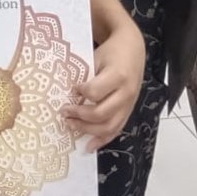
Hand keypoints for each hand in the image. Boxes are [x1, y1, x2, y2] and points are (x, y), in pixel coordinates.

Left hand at [64, 20, 144, 152]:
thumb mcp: (97, 56)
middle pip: (101, 113)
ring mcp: (129, 105)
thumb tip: (65, 91)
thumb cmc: (111, 52)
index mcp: (117, 76)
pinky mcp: (129, 111)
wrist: (132, 49)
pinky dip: (103, 140)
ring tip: (70, 126)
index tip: (71, 90)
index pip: (95, 92)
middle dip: (80, 115)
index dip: (80, 93)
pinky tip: (90, 145)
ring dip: (88, 130)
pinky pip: (117, 129)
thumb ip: (85, 73)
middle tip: (64, 112)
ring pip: (109, 126)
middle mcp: (126, 93)